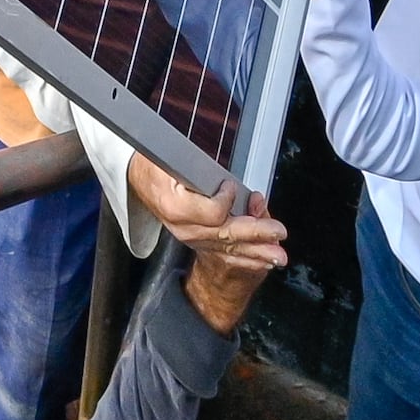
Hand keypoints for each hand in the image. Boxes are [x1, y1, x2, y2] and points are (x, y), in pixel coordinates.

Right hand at [128, 161, 290, 328]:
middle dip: (256, 234)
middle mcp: (184, 228)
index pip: (213, 213)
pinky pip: (225, 253)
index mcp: (176, 207)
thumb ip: (198, 170)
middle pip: (226, 234)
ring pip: (229, 248)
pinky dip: (246, 257)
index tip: (232, 186)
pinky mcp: (197, 241)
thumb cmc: (156, 164)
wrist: (140, 179)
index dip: (227, 199)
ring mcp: (190, 238)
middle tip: (279, 233)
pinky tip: (263, 260)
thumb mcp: (170, 158)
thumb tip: (225, 184)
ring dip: (257, 252)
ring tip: (278, 256)